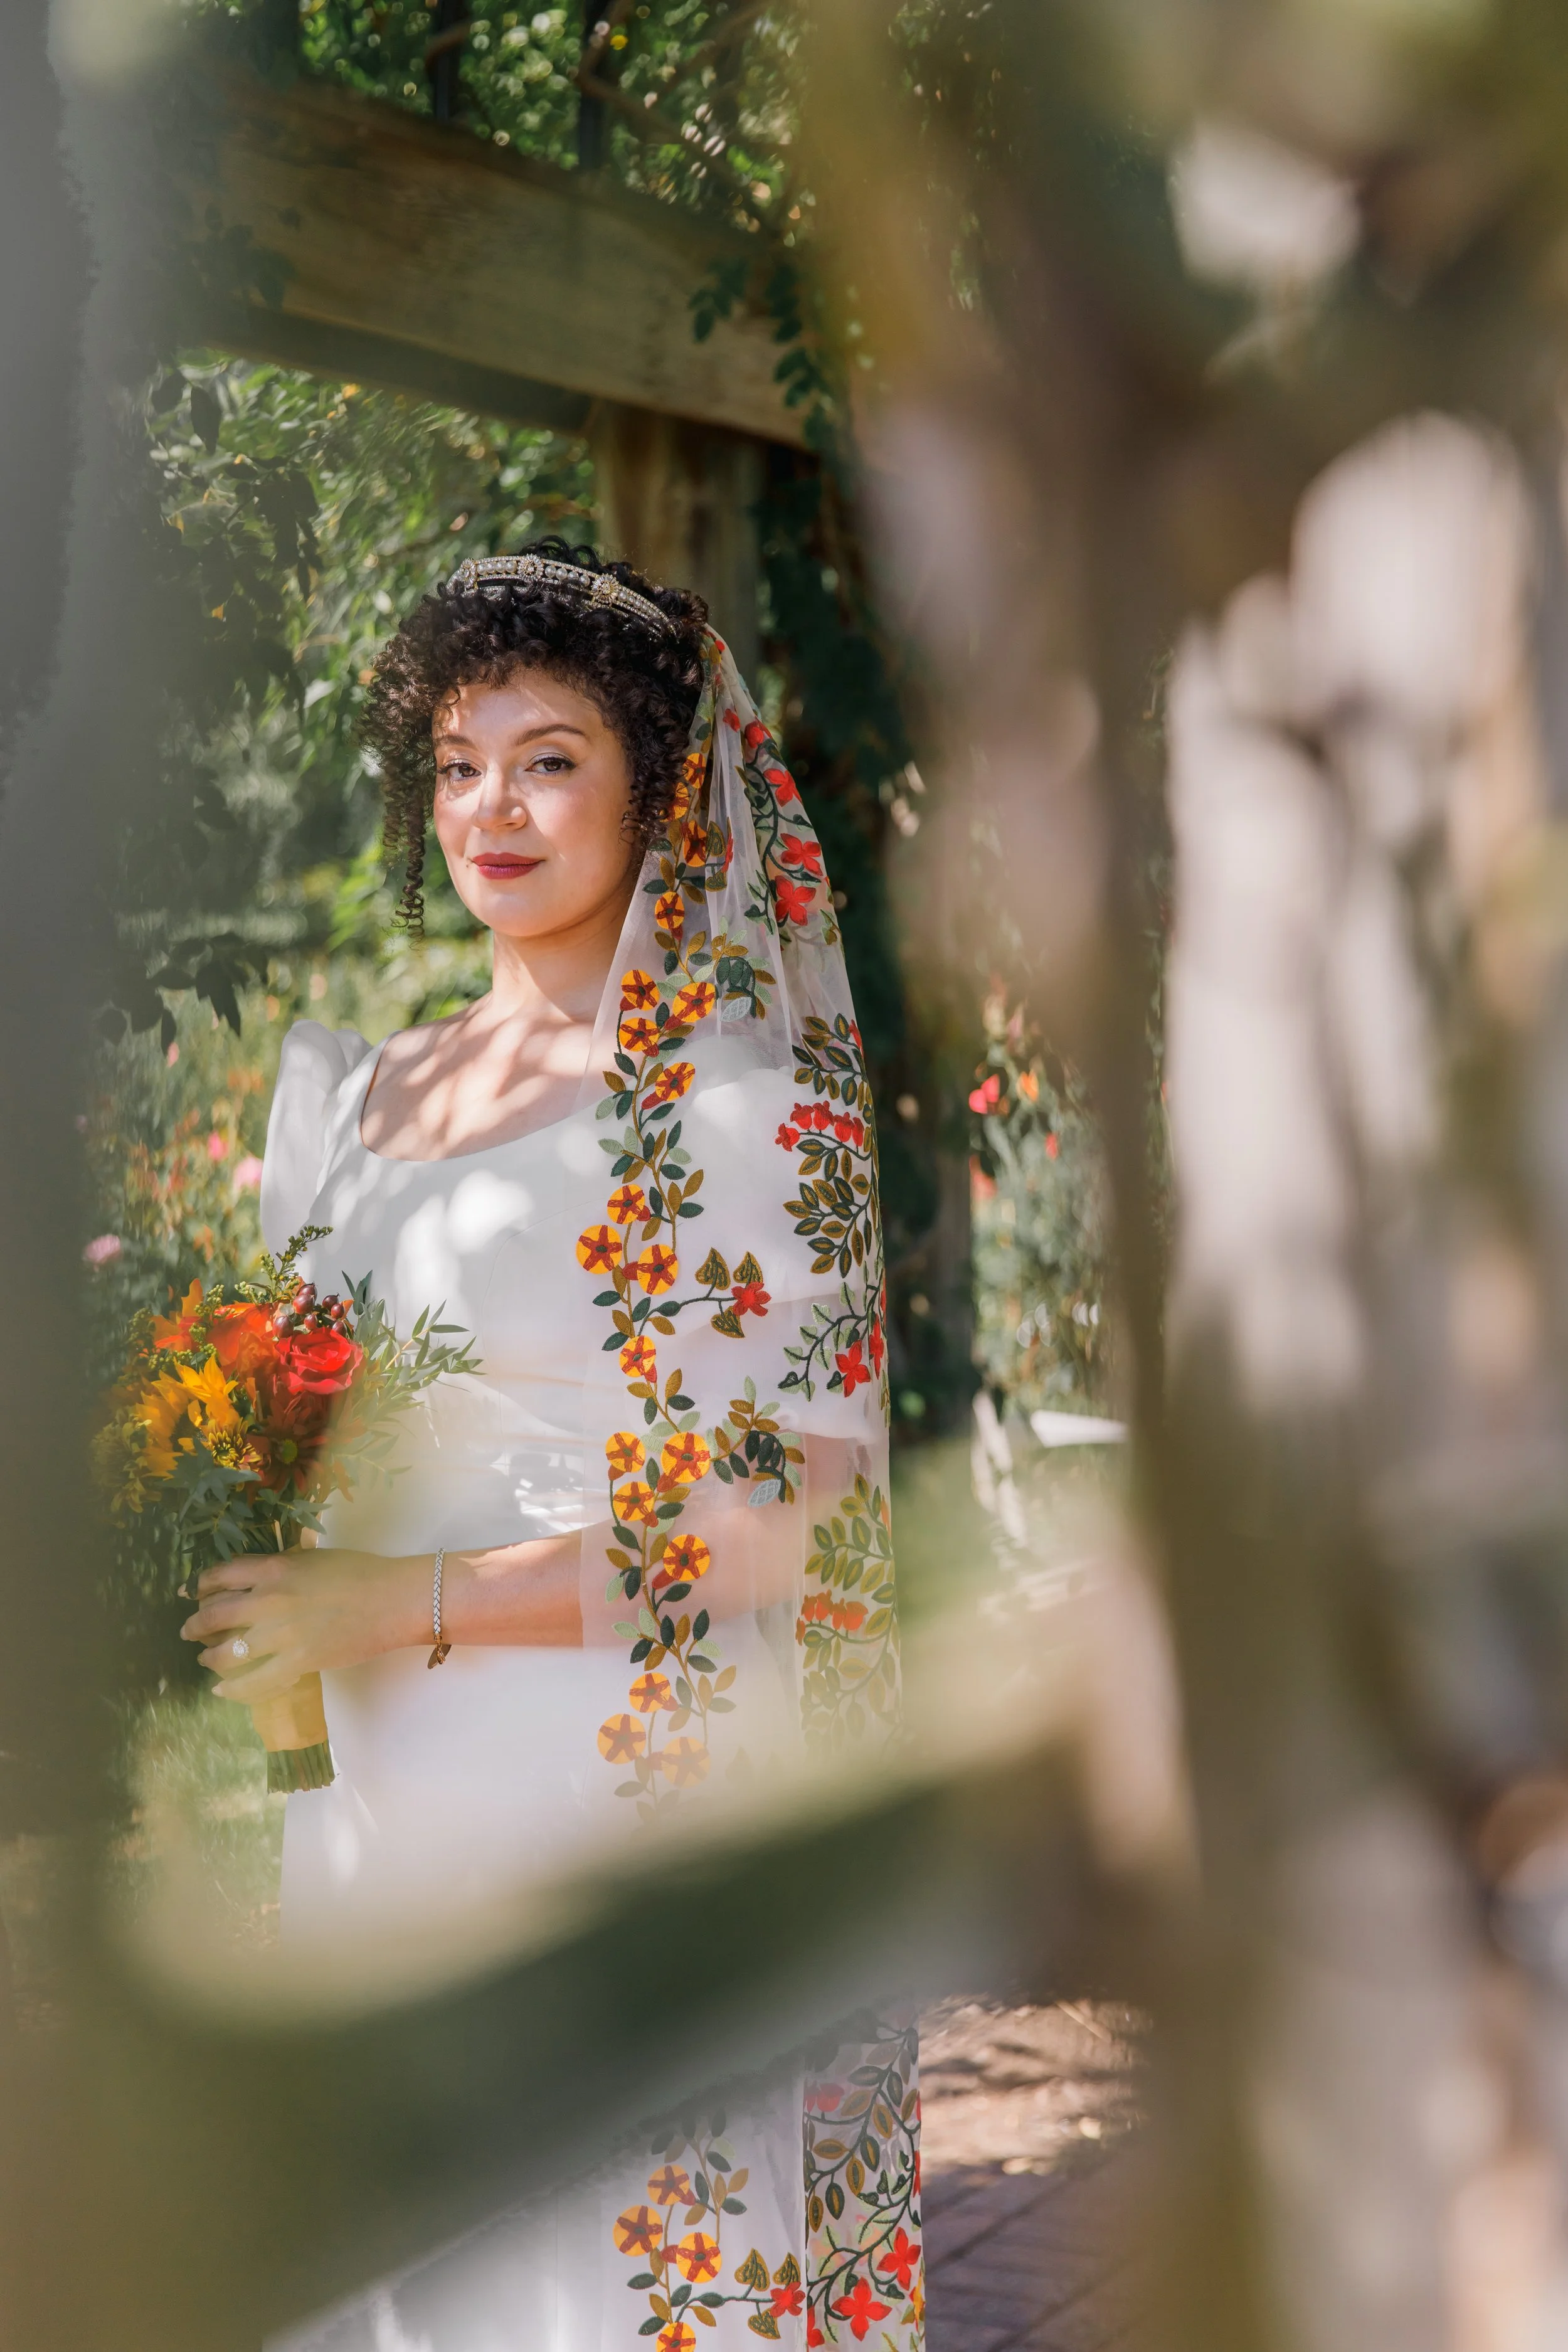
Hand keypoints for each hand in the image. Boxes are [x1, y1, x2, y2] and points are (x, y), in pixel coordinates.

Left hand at [179, 1547, 429, 1702]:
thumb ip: (283, 1567)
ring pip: (227, 1651)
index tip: (190, 1592)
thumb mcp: (313, 1558)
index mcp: (274, 1569)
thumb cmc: (361, 1572)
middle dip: (195, 1624)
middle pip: (214, 1615)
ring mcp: (281, 1634)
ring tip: (205, 1657)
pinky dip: (231, 1688)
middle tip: (188, 1630)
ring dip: (209, 1656)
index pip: (221, 1576)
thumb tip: (260, 1578)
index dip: (200, 1585)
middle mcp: (269, 1600)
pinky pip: (253, 1682)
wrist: (393, 1599)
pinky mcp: (297, 1662)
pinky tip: (221, 1690)